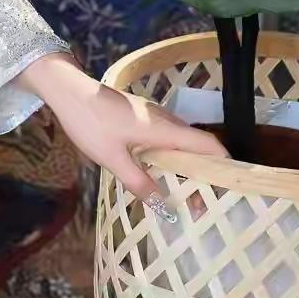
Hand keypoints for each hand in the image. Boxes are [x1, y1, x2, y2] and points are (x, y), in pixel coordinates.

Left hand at [19, 51, 225, 207]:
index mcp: (164, 129)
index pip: (207, 144)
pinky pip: (168, 136)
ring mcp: (154, 115)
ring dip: (188, 164)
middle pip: (198, 145)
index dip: (224, 164)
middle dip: (205, 172)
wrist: (69, 92)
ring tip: (186, 191)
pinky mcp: (142, 115)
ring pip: (182, 140)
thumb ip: (138, 182)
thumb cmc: (90, 124)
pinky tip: (162, 171)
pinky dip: (173, 154)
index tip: (229, 188)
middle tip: (202, 201)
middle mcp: (165, 120)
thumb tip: (163, 205)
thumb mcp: (113, 159)